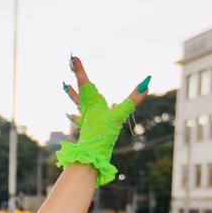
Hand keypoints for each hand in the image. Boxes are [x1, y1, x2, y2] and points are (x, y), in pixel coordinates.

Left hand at [61, 56, 148, 184]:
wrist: (92, 155)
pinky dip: (75, 115)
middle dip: (75, 77)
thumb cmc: (103, 134)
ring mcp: (85, 119)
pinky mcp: (86, 129)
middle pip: (78, 90)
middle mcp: (86, 109)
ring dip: (72, 94)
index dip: (79, 69)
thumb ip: (133, 100)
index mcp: (92, 103)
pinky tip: (70, 114)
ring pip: (77, 103)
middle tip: (68, 67)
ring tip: (65, 87)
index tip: (73, 57)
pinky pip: (79, 119)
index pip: (85, 82)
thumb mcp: (120, 115)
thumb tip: (146, 84)